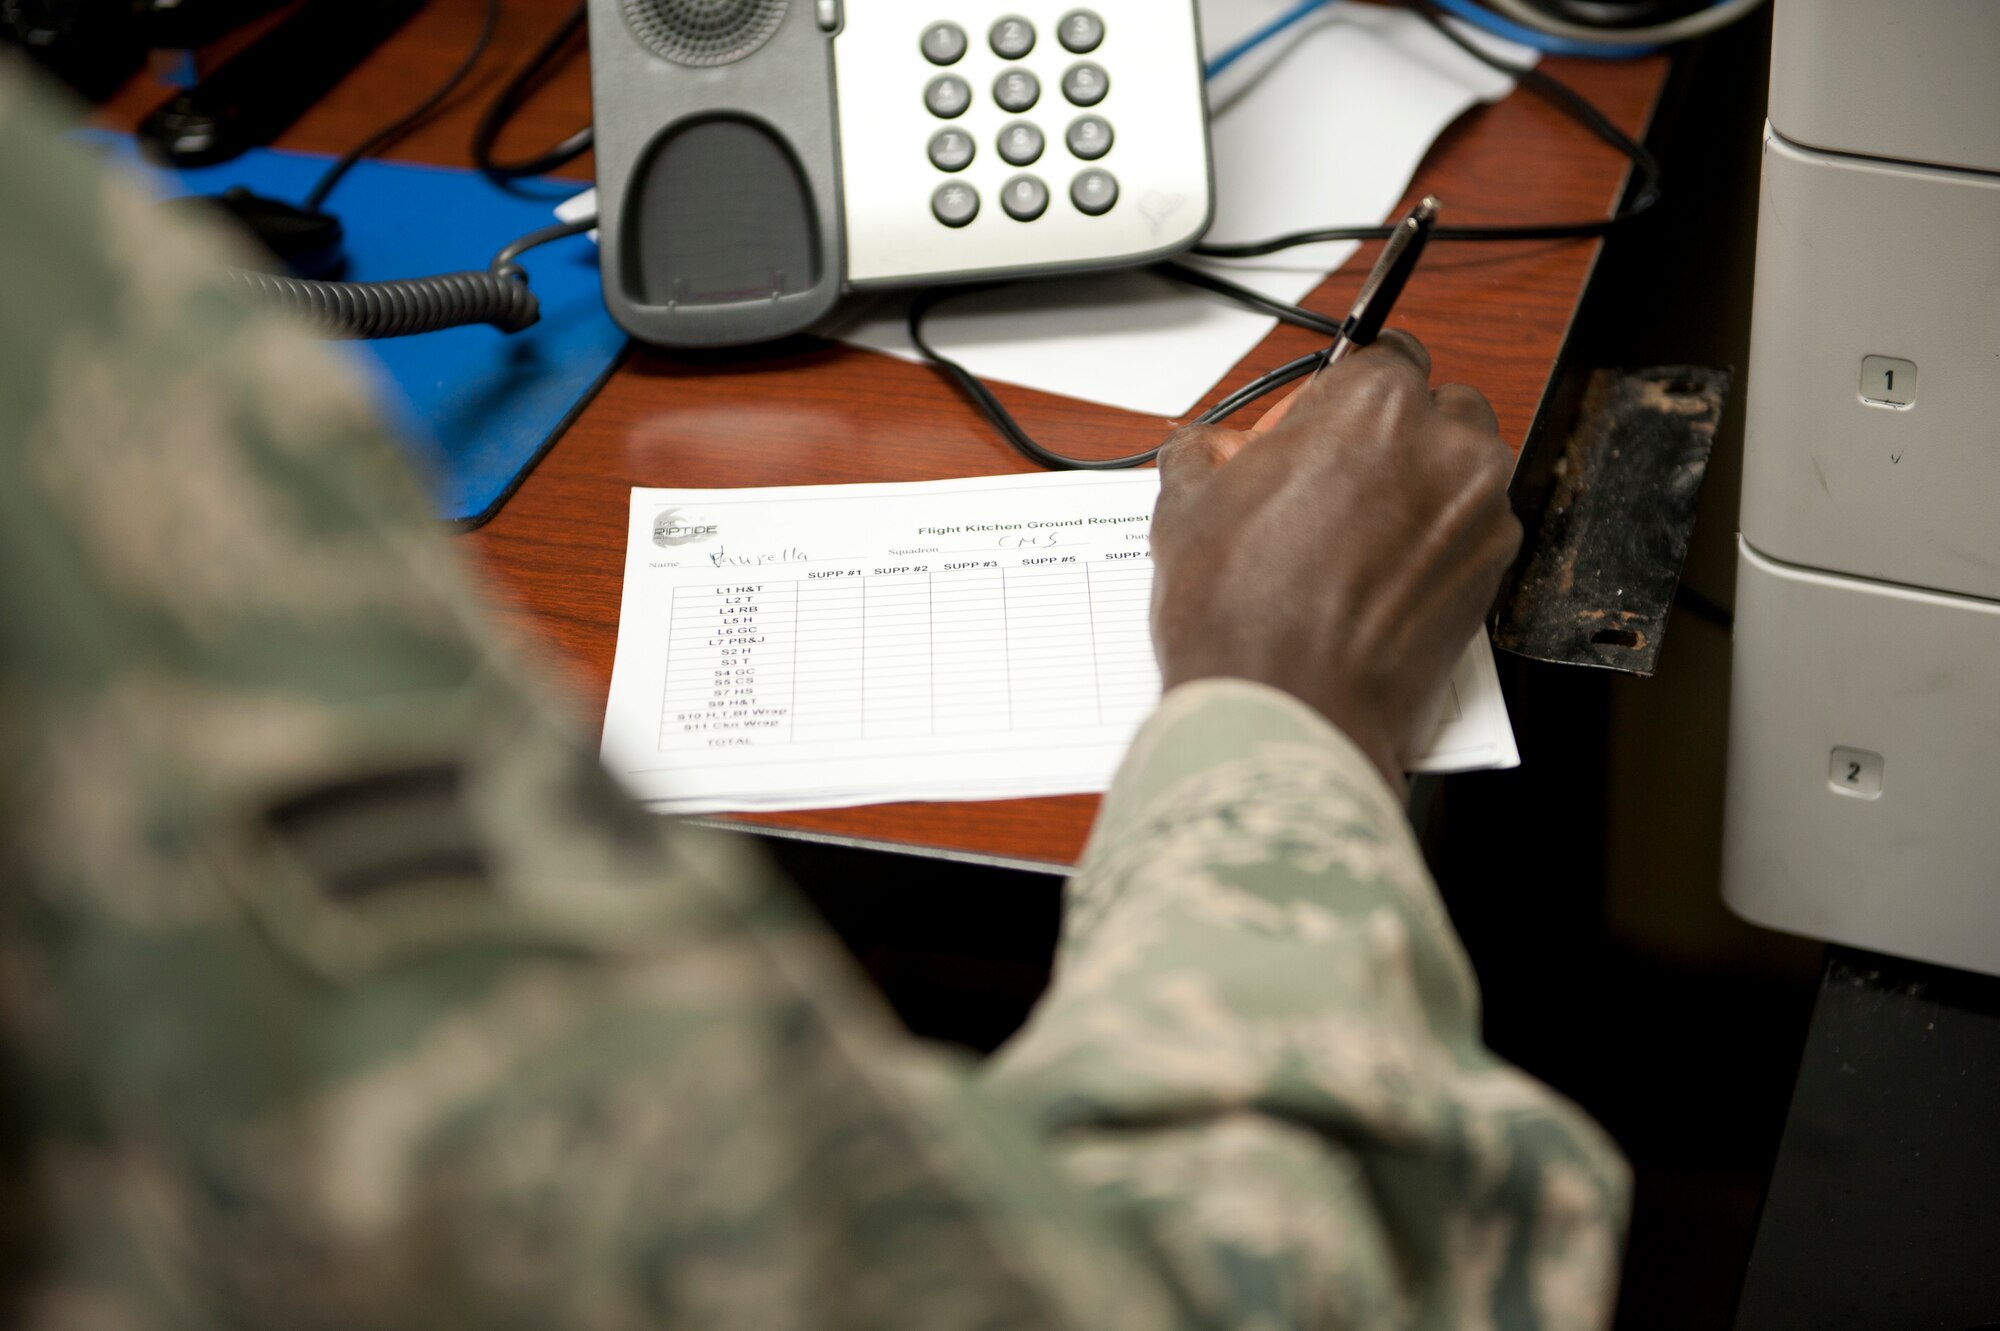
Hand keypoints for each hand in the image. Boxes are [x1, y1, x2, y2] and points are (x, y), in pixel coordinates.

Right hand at [1149, 330, 1520, 788]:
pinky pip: (1469, 537)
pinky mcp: (1493, 577)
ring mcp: (1480, 515)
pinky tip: (1376, 583)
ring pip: (1461, 473)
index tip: (1317, 425)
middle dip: (1393, 438)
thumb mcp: (1188, 509)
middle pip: (1435, 410)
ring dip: (1420, 490)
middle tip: (1331, 484)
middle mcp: (1446, 447)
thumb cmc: (1242, 616)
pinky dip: (1434, 548)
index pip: (1384, 353)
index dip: (1342, 392)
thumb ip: (1204, 456)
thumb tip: (1199, 449)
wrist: (1286, 715)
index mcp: (1375, 403)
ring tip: (1352, 541)